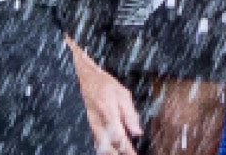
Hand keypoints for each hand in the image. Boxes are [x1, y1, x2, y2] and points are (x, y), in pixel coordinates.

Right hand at [67, 39, 141, 153]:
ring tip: (124, 152)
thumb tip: (137, 133)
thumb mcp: (123, 94)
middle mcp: (98, 121)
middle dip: (119, 153)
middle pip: (108, 147)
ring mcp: (92, 124)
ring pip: (102, 146)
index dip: (128, 149)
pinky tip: (114, 150)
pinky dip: (106, 148)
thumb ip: (130, 115)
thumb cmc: (106, 84)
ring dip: (113, 152)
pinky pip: (98, 141)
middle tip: (130, 154)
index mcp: (107, 111)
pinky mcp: (91, 126)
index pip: (118, 137)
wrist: (88, 78)